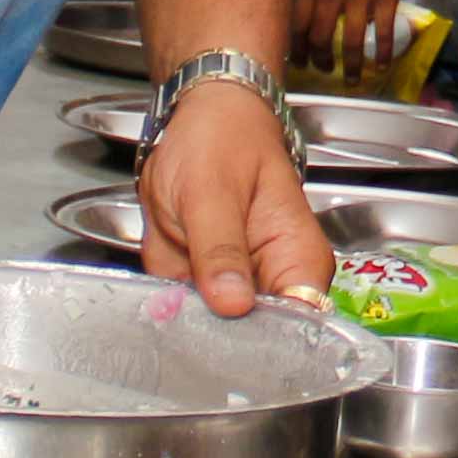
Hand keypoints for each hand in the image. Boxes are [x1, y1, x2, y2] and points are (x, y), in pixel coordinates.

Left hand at [133, 75, 324, 318]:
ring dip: (182, 313)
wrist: (199, 115)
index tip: (222, 337)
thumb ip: (220, 251)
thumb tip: (233, 305)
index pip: (297, 325)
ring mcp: (239, 283)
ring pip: (212, 329)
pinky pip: (184, 310)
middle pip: (255, 337)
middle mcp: (275, 279)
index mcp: (297, 258)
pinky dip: (166, 301)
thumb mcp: (211, 191)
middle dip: (213, 330)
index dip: (262, 342)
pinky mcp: (207, 282)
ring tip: (171, 273)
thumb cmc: (220, 138)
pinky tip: (160, 279)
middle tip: (183, 299)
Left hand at [298, 0, 426, 77]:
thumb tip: (304, 12)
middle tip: (324, 71)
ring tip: (351, 79)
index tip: (298, 62)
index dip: (296, 49)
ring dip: (350, 67)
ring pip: (349, 42)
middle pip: (319, 38)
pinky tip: (382, 64)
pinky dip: (382, 53)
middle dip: (320, 62)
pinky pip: (382, 33)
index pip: (295, 24)